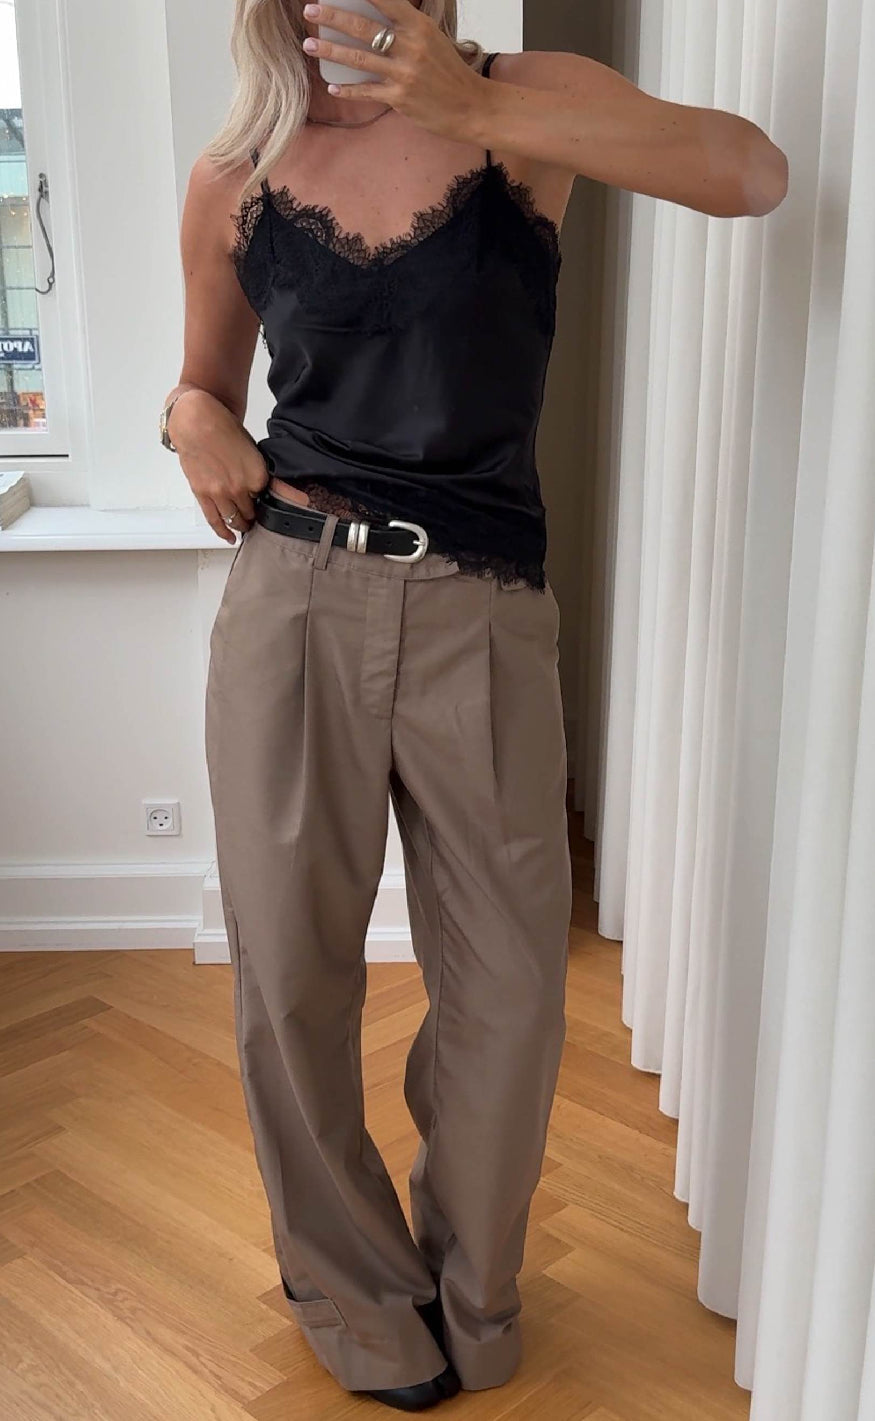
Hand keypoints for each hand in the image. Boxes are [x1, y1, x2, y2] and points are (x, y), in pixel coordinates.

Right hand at [170, 390, 268, 544]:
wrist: (197, 421)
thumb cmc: (224, 429)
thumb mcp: (254, 451)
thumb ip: (264, 474)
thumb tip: (283, 492)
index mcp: (257, 476)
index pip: (268, 500)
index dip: (266, 502)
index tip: (266, 505)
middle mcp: (240, 488)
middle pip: (252, 513)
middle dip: (254, 516)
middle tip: (255, 517)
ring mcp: (221, 494)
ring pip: (235, 520)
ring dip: (240, 525)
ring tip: (244, 526)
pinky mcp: (203, 495)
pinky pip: (215, 521)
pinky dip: (223, 532)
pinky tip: (229, 538)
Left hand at [301, 0, 487, 140]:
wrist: (471, 107)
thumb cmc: (449, 73)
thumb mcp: (432, 39)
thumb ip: (406, 28)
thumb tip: (375, 19)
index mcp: (419, 25)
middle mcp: (411, 45)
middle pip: (362, 26)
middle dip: (332, 17)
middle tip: (310, 10)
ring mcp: (404, 72)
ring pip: (358, 58)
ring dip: (330, 51)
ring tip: (309, 45)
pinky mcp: (400, 97)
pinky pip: (367, 91)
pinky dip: (348, 89)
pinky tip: (333, 86)